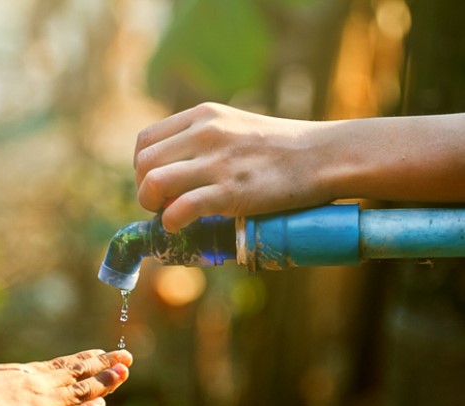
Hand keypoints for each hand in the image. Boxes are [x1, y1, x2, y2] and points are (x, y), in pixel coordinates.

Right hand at [0, 349, 131, 405]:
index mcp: (23, 373)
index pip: (61, 365)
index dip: (83, 359)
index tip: (99, 352)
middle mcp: (39, 384)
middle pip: (79, 372)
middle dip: (104, 364)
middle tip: (125, 356)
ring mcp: (44, 403)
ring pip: (82, 390)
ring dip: (105, 381)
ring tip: (124, 372)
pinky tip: (103, 405)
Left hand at [134, 102, 329, 231]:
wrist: (326, 155)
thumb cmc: (283, 147)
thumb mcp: (236, 126)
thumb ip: (205, 139)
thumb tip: (177, 169)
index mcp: (204, 115)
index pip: (146, 140)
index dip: (142, 167)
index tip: (156, 184)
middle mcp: (204, 133)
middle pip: (143, 163)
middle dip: (144, 189)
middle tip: (160, 205)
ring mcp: (217, 162)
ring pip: (154, 183)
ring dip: (151, 206)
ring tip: (166, 215)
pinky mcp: (230, 192)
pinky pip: (180, 209)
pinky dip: (170, 222)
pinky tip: (179, 226)